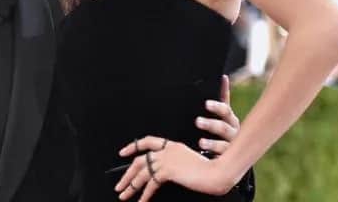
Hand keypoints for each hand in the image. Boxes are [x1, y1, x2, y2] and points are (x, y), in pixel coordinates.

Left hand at [115, 137, 235, 200]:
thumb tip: (163, 174)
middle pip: (140, 160)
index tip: (123, 153)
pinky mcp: (168, 170)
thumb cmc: (210, 170)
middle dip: (127, 174)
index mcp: (173, 145)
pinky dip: (144, 194)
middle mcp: (167, 150)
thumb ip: (177, 164)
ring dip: (131, 185)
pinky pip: (151, 183)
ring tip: (124, 194)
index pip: (147, 142)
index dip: (133, 147)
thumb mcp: (191, 162)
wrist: (218, 173)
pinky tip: (141, 201)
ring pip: (142, 172)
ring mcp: (167, 159)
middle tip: (120, 184)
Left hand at [196, 75, 239, 154]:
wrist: (235, 154)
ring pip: (222, 144)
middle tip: (197, 122)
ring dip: (211, 143)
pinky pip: (220, 159)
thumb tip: (223, 77)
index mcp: (230, 120)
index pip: (225, 111)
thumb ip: (223, 97)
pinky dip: (212, 156)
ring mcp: (232, 148)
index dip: (217, 106)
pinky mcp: (228, 160)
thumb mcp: (223, 115)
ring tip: (200, 141)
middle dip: (211, 124)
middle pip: (223, 127)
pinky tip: (203, 155)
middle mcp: (233, 133)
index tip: (206, 104)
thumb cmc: (224, 130)